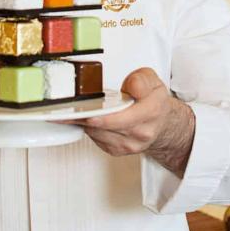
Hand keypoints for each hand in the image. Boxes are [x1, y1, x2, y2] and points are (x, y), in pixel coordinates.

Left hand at [68, 68, 195, 175]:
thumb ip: (141, 79)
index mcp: (151, 111)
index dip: (103, 117)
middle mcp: (142, 132)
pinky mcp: (118, 151)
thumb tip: (132, 87)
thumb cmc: (153, 100)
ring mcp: (130, 144)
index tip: (88, 114)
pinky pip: (97, 140)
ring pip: (98, 134)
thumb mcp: (151, 80)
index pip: (124, 117)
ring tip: (73, 112)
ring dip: (85, 123)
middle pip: (106, 127)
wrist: (160, 122)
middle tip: (69, 111)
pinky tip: (87, 118)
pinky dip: (89, 129)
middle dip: (87, 118)